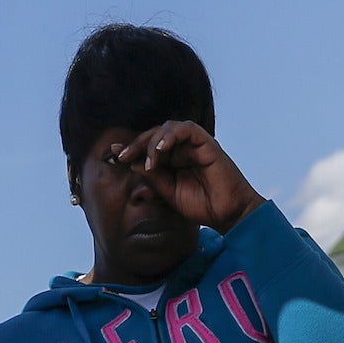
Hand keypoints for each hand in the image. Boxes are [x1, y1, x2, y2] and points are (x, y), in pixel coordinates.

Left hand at [116, 120, 265, 232]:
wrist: (228, 214)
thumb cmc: (202, 205)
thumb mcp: (169, 192)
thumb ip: (153, 177)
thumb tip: (132, 163)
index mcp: (174, 159)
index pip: (149, 146)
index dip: (132, 147)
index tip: (115, 153)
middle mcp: (183, 149)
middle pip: (155, 134)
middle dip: (137, 143)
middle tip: (123, 155)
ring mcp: (195, 144)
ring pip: (169, 128)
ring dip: (154, 141)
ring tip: (149, 160)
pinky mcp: (207, 142)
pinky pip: (187, 129)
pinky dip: (171, 135)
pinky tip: (161, 150)